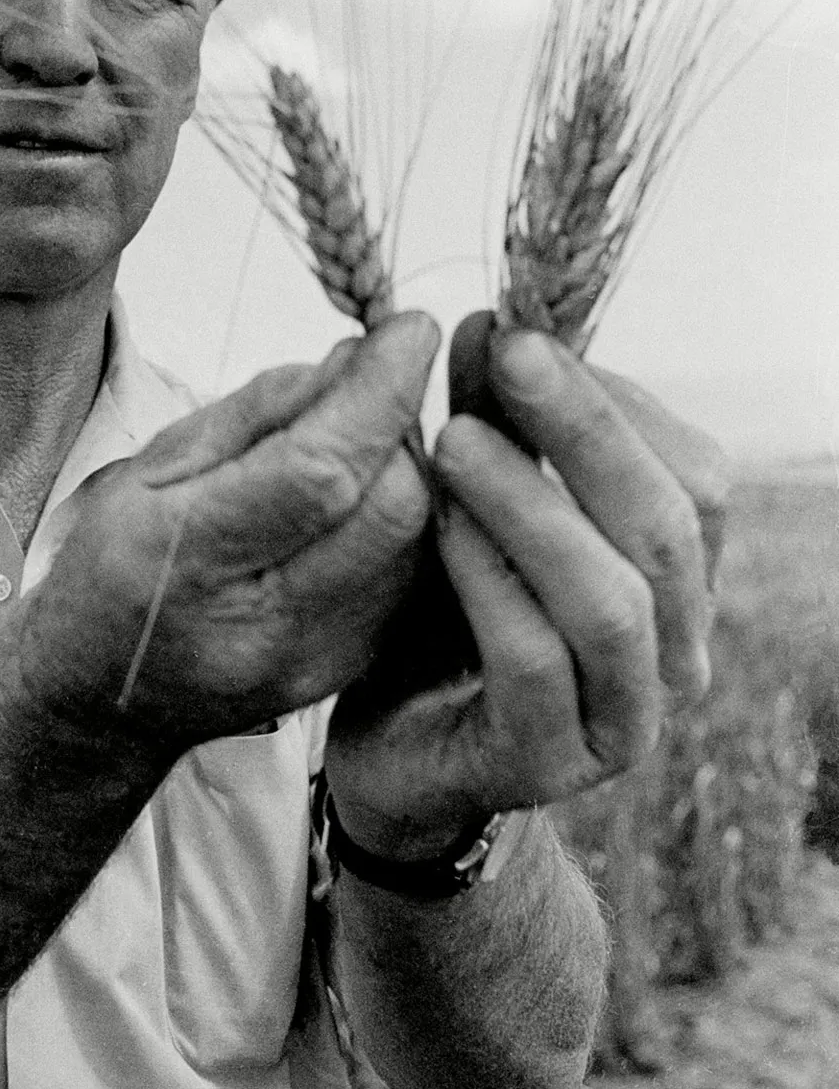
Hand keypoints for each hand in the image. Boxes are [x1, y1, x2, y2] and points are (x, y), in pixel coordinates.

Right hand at [19, 313, 440, 748]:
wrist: (101, 697)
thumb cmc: (117, 563)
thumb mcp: (153, 466)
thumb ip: (260, 410)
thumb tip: (359, 359)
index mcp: (185, 559)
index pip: (318, 472)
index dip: (379, 394)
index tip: (410, 331)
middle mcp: (260, 625)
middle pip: (389, 508)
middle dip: (398, 427)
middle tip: (371, 389)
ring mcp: (315, 659)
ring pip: (415, 540)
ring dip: (405, 471)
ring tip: (354, 446)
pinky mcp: (352, 669)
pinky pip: (411, 573)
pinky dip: (402, 518)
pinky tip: (359, 501)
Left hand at [325, 311, 727, 860]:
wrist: (396, 747)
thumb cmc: (445, 615)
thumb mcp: (472, 509)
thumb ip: (494, 427)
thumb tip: (492, 324)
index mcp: (677, 578)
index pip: (692, 472)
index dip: (612, 396)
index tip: (520, 328)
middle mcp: (675, 650)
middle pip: (668, 527)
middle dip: (585, 428)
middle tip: (506, 353)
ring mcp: (624, 717)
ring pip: (614, 600)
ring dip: (534, 505)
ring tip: (456, 437)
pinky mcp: (551, 764)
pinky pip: (535, 664)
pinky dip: (490, 584)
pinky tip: (439, 526)